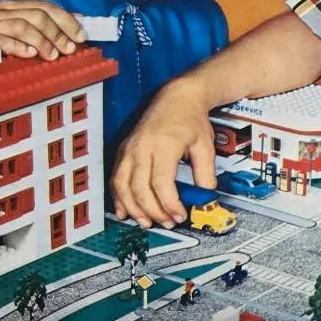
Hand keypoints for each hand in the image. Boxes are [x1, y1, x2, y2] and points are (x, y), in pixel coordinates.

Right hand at [0, 0, 84, 60]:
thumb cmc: (5, 56)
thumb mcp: (31, 42)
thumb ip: (51, 30)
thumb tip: (81, 21)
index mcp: (12, 7)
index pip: (44, 6)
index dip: (66, 20)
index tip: (81, 36)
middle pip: (34, 14)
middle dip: (56, 32)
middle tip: (68, 49)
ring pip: (19, 25)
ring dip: (40, 40)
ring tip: (52, 55)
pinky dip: (17, 46)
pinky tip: (29, 54)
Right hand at [111, 81, 216, 228]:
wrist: (177, 97)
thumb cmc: (191, 119)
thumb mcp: (205, 146)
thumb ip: (205, 173)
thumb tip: (204, 197)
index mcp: (163, 146)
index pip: (161, 183)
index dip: (169, 204)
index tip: (180, 216)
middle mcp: (141, 147)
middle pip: (139, 188)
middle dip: (153, 211)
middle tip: (167, 223)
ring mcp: (129, 149)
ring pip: (122, 186)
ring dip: (133, 208)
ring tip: (146, 222)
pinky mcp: (123, 150)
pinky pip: (115, 178)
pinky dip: (118, 197)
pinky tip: (125, 211)